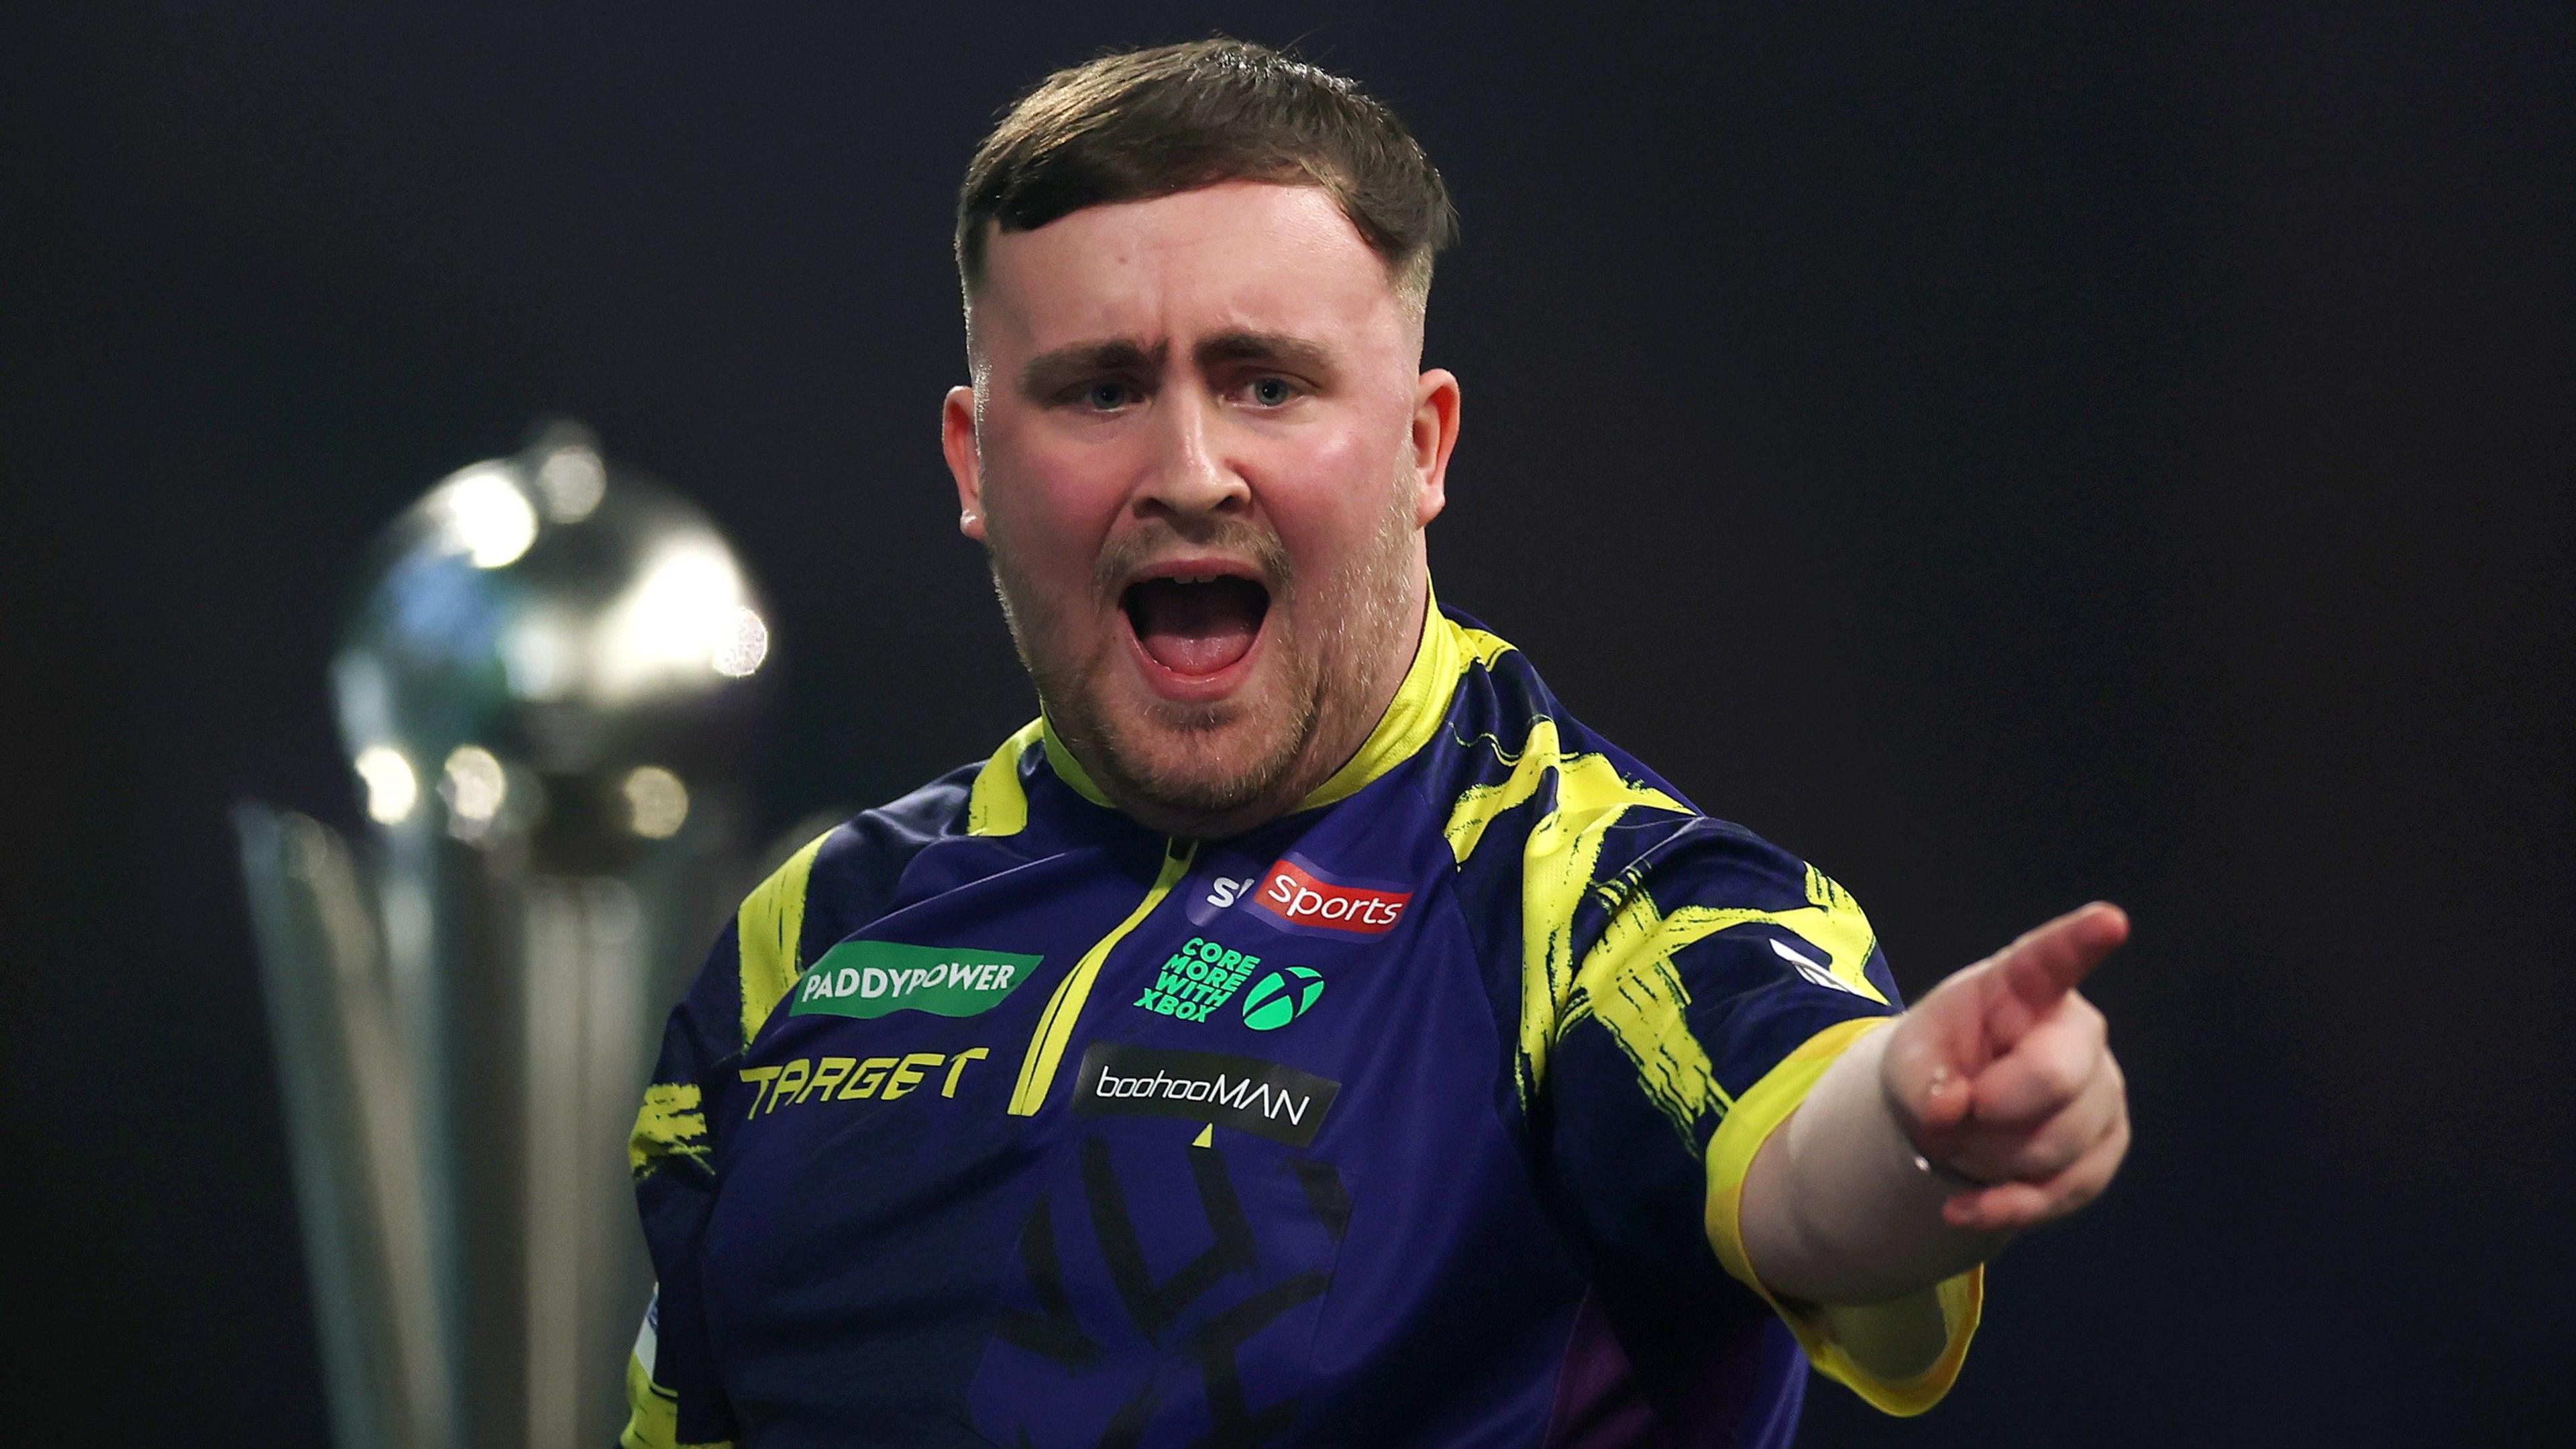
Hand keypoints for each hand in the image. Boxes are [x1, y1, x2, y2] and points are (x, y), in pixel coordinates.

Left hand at [1881, 902, 2131, 1233]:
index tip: (2109, 920)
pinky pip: (2064, 1191)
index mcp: (2024, 986)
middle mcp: (2078, 1032)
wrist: (1955, 1116)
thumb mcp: (1909, 1059)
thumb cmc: (1939, 1063)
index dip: (2082, 940)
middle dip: (1990, 1111)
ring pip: (2056, 1145)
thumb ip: (1921, 1078)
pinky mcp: (2106, 1148)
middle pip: (2054, 1078)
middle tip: (1957, 1111)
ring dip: (1989, 1159)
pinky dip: (2004, 1206)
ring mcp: (2103, 1091)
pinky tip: (1963, 1205)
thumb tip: (1951, 1109)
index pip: (2054, 959)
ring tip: (1965, 1138)